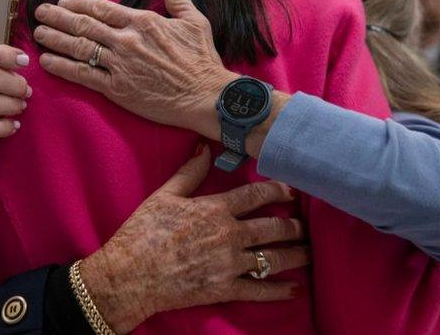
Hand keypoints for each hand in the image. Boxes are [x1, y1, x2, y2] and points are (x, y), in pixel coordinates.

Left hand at [34, 0, 236, 139]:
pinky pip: (83, 76)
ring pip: (79, 48)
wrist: (206, 96)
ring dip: (56, 39)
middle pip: (84, 25)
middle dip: (58, 17)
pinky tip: (48, 61)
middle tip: (40, 12)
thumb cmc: (202, 60)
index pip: (101, 8)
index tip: (63, 1)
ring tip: (39, 33)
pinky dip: (63, 67)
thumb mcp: (194, 21)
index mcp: (143, 22)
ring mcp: (120, 65)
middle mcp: (127, 41)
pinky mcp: (117, 89)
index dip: (78, 4)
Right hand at [79, 145, 307, 332]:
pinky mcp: (225, 289)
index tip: (293, 192)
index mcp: (215, 209)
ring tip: (310, 253)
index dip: (279, 191)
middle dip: (294, 226)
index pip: (257, 196)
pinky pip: (259, 290)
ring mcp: (229, 264)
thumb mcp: (164, 195)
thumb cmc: (143, 233)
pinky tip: (294, 289)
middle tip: (306, 226)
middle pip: (273, 228)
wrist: (130, 274)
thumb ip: (189, 172)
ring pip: (273, 259)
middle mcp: (229, 235)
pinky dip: (280, 290)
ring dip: (296, 256)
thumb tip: (204, 147)